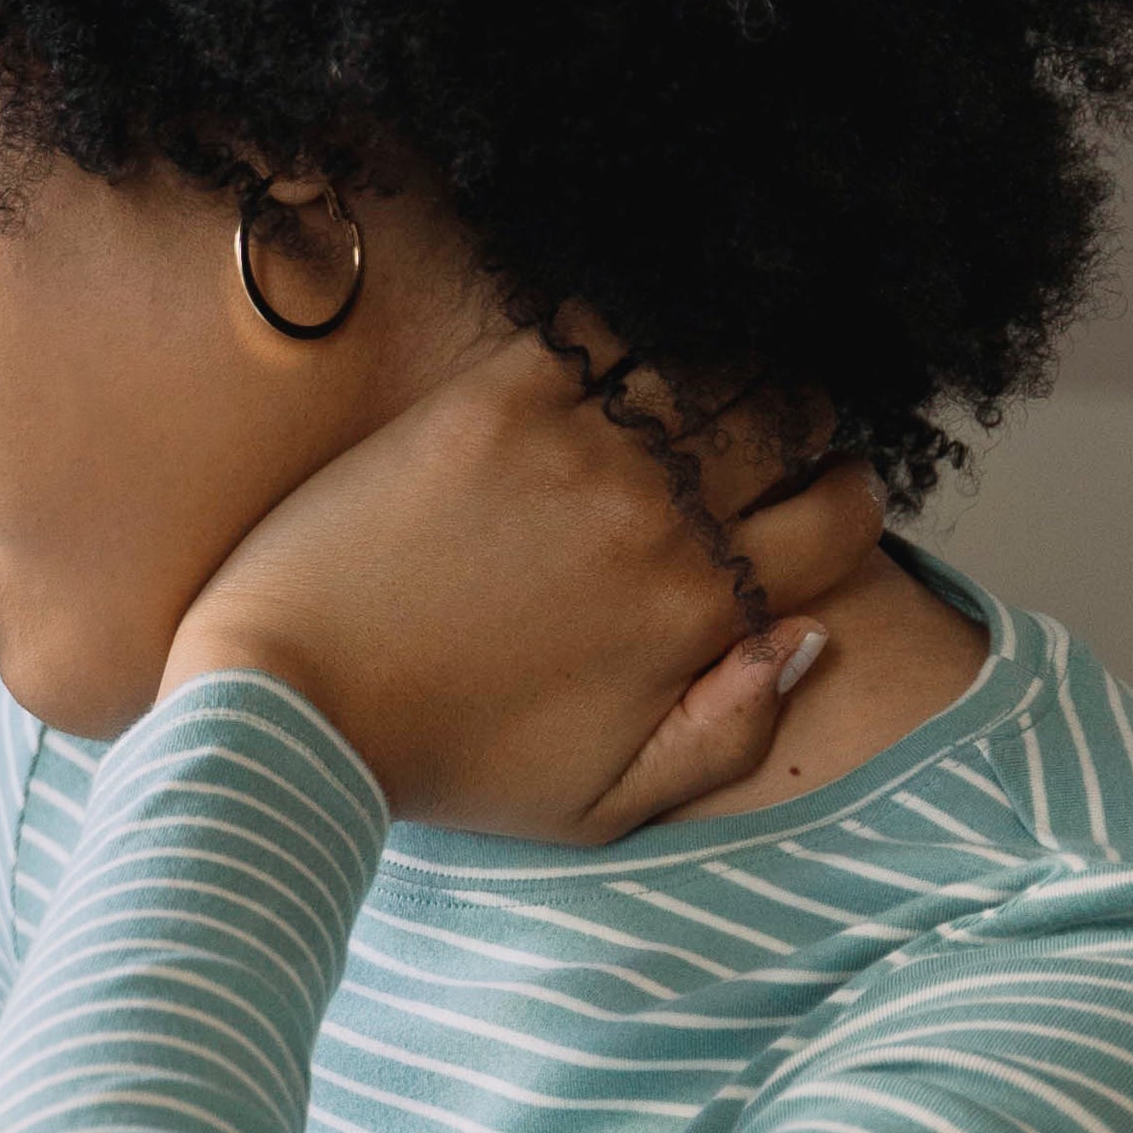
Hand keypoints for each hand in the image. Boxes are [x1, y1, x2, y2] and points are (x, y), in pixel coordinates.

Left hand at [161, 331, 887, 837]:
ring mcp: (575, 451)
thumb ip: (727, 734)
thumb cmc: (442, 765)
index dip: (843, 501)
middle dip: (800, 422)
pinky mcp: (493, 400)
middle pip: (793, 421)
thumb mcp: (603, 807)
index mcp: (692, 616)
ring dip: (722, 364)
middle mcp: (653, 521)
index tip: (814, 496)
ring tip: (693, 384)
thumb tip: (807, 635)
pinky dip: (631, 326)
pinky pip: (604, 327)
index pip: (838, 522)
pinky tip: (617, 349)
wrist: (290, 708)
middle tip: (761, 432)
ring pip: (713, 360)